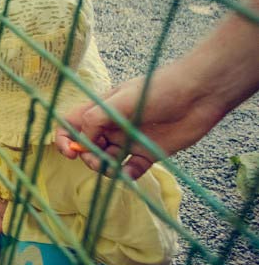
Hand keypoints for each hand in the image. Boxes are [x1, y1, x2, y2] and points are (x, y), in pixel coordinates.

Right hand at [56, 0, 258, 179]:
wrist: (200, 93)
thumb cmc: (159, 89)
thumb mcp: (122, 100)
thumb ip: (96, 118)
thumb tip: (81, 140)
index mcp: (101, 110)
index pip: (71, 125)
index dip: (64, 139)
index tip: (71, 153)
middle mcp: (111, 126)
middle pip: (87, 147)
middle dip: (88, 157)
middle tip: (99, 161)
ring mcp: (128, 140)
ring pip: (106, 160)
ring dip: (105, 168)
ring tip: (113, 168)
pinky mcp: (147, 153)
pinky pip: (130, 169)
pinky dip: (127, 175)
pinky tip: (129, 173)